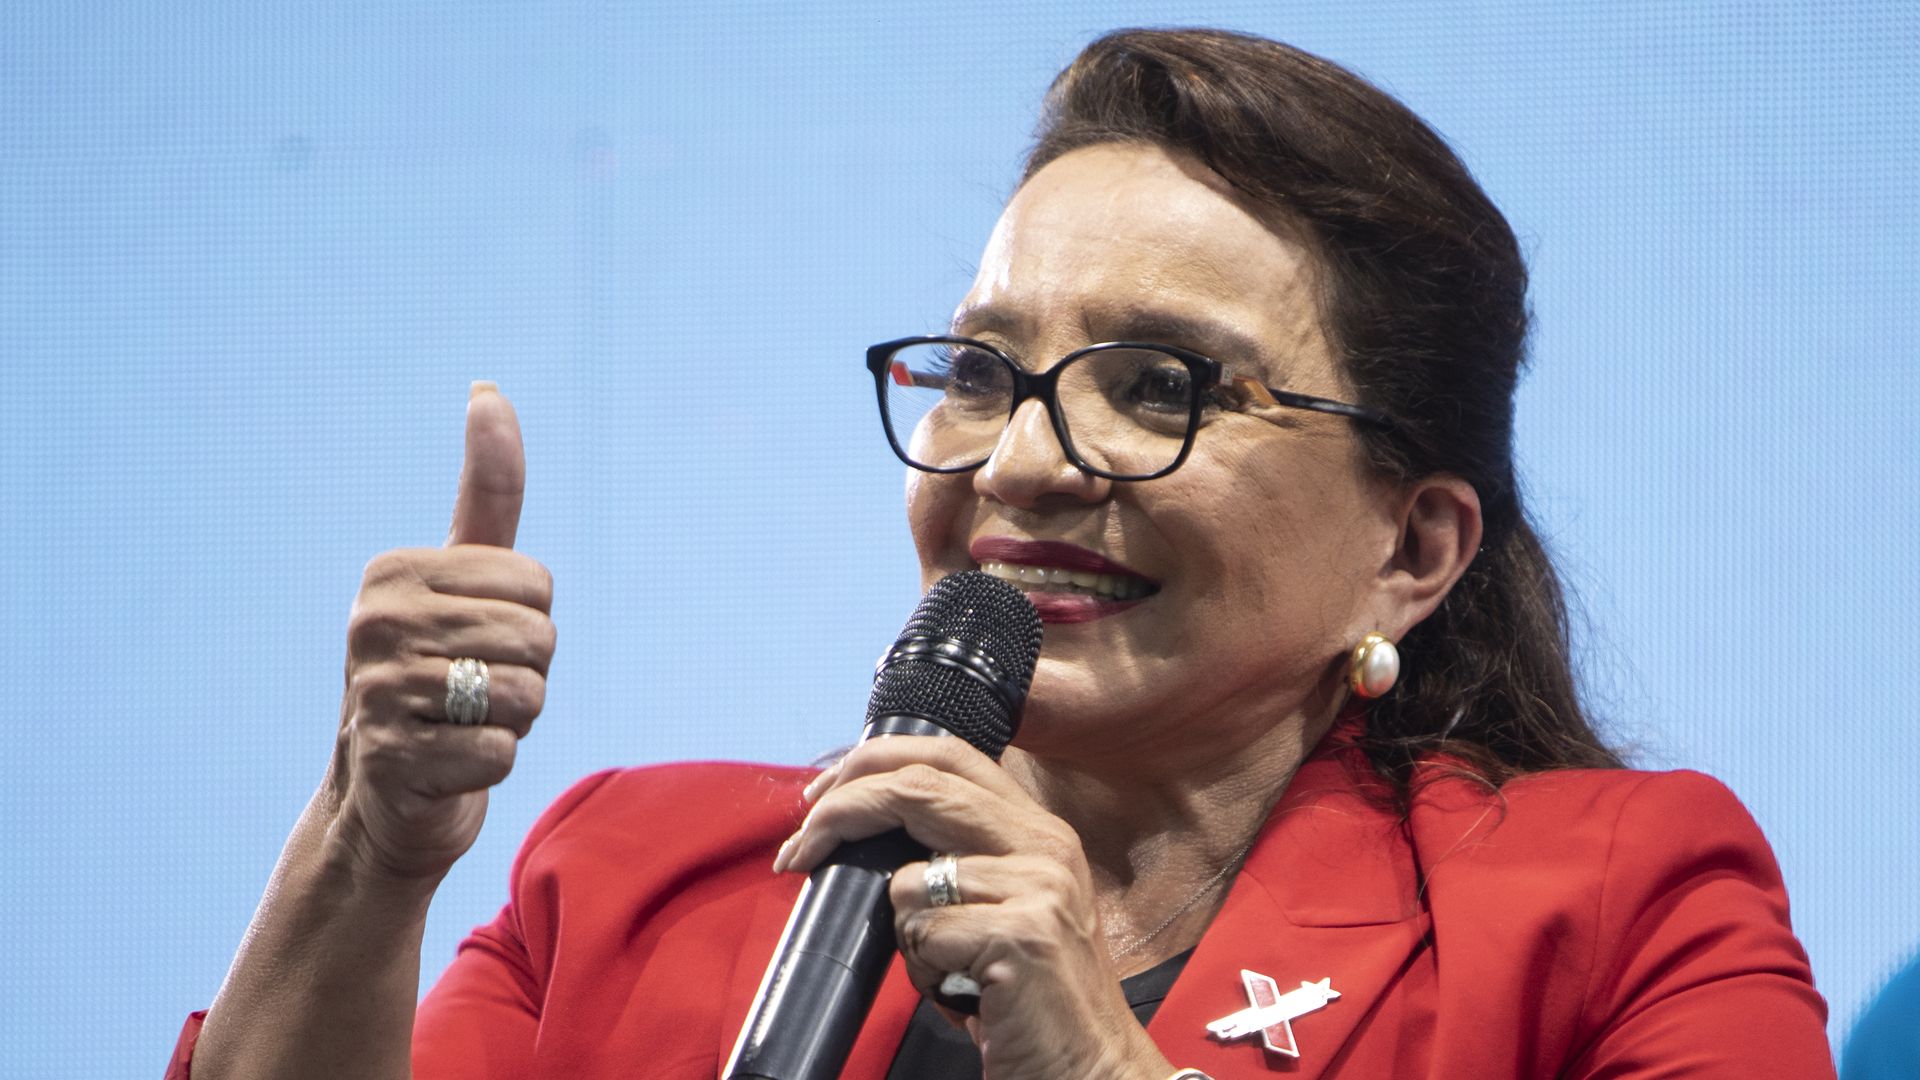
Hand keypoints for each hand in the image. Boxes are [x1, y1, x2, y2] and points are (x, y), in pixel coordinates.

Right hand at [325, 384, 554, 884]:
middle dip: (527, 674)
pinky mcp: (395, 760)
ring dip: (514, 721)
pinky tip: (450, 764)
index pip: (537, 584)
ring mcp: (379, 691)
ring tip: (463, 724)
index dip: (529, 623)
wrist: (386, 800)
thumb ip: (486, 493)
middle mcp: (375, 623)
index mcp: (394, 572)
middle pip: (538, 637)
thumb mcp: (463, 580)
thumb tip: (487, 391)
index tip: (476, 642)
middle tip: (473, 693)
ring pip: (527, 694)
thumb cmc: (441, 675)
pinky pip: (503, 751)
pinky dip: (493, 764)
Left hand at [778, 738, 1174, 1079]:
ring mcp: (1038, 886)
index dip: (874, 762)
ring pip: (907, 881)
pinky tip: (966, 996)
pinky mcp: (1022, 935)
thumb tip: (865, 825)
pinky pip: (921, 936)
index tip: (823, 792)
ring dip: (905, 938)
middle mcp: (1046, 843)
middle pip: (917, 787)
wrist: (1093, 1068)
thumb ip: (962, 857)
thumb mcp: (1011, 905)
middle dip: (841, 810)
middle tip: (798, 848)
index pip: (948, 754)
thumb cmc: (1034, 996)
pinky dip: (925, 974)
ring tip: (950, 972)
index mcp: (1039, 828)